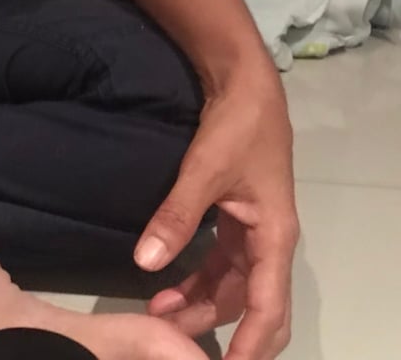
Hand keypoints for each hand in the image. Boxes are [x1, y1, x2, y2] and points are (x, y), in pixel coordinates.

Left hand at [134, 63, 298, 359]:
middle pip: (251, 304)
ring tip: (158, 315)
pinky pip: (221, 264)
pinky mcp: (236, 220)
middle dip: (218, 329)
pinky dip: (197, 280)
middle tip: (175, 346)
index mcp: (274, 236)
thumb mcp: (204, 171)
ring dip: (201, 304)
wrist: (243, 86)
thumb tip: (145, 264)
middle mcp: (269, 242)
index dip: (250, 345)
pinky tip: (168, 288)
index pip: (267, 307)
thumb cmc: (236, 128)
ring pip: (232, 286)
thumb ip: (177, 217)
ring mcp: (253, 232)